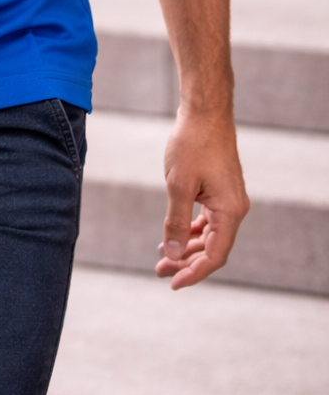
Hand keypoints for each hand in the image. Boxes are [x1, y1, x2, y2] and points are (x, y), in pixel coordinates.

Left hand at [156, 106, 249, 288]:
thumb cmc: (192, 144)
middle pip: (212, 248)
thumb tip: (172, 254)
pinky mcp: (220, 190)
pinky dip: (190, 229)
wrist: (205, 111)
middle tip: (159, 270)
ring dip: (186, 246)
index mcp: (230, 212)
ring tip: (162, 256)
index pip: (214, 256)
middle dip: (186, 261)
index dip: (194, 273)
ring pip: (209, 235)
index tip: (172, 283)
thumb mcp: (178, 185)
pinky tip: (173, 234)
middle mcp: (235, 209)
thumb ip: (175, 222)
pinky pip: (208, 220)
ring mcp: (229, 200)